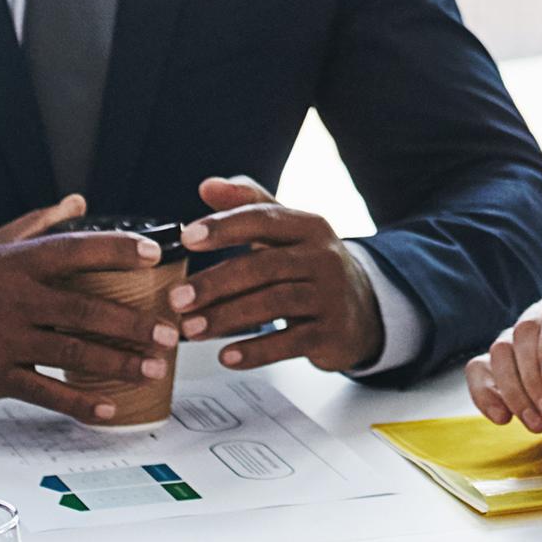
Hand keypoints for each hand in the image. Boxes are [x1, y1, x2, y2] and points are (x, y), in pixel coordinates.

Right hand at [0, 194, 178, 421]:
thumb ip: (37, 224)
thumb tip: (78, 201)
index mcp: (16, 263)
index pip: (76, 250)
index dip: (117, 250)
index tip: (154, 253)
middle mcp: (16, 300)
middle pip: (85, 310)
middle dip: (132, 323)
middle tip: (169, 332)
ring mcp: (7, 340)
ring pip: (73, 353)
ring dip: (118, 363)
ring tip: (153, 369)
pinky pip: (46, 392)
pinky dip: (80, 404)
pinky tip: (109, 409)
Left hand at [173, 177, 378, 373]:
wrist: (363, 309)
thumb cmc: (310, 266)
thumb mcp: (287, 231)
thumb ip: (248, 204)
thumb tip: (207, 185)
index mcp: (308, 226)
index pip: (263, 219)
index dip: (224, 227)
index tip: (187, 238)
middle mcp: (323, 257)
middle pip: (264, 266)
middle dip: (216, 283)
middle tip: (177, 298)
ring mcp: (330, 296)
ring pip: (274, 303)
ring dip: (227, 317)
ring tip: (192, 329)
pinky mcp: (332, 333)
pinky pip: (290, 342)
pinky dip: (256, 351)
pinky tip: (227, 356)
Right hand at [466, 284, 541, 430]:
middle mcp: (540, 315)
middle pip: (522, 333)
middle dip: (534, 378)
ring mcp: (514, 336)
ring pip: (500, 351)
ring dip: (515, 392)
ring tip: (538, 425)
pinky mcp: (495, 361)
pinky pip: (477, 368)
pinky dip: (485, 393)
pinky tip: (502, 418)